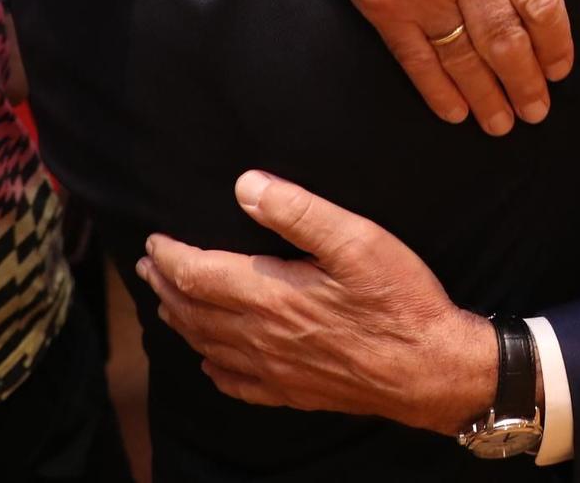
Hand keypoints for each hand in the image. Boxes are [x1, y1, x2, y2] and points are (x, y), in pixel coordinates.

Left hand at [137, 171, 495, 435]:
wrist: (431, 369)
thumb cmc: (400, 301)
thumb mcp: (357, 239)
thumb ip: (298, 212)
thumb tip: (246, 187)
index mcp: (271, 295)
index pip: (198, 274)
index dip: (170, 256)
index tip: (154, 241)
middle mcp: (263, 337)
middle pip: (195, 311)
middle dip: (166, 286)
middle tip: (149, 268)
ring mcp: (276, 370)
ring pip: (209, 345)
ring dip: (182, 321)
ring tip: (167, 305)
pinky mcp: (294, 393)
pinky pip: (237, 384)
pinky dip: (214, 368)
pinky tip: (211, 362)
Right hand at [172, 0, 579, 134]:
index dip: (555, 40)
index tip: (563, 67)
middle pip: (506, 37)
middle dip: (527, 81)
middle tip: (539, 109)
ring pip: (465, 57)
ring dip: (489, 96)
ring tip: (505, 122)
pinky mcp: (379, 2)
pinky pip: (416, 58)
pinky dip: (437, 90)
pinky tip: (455, 112)